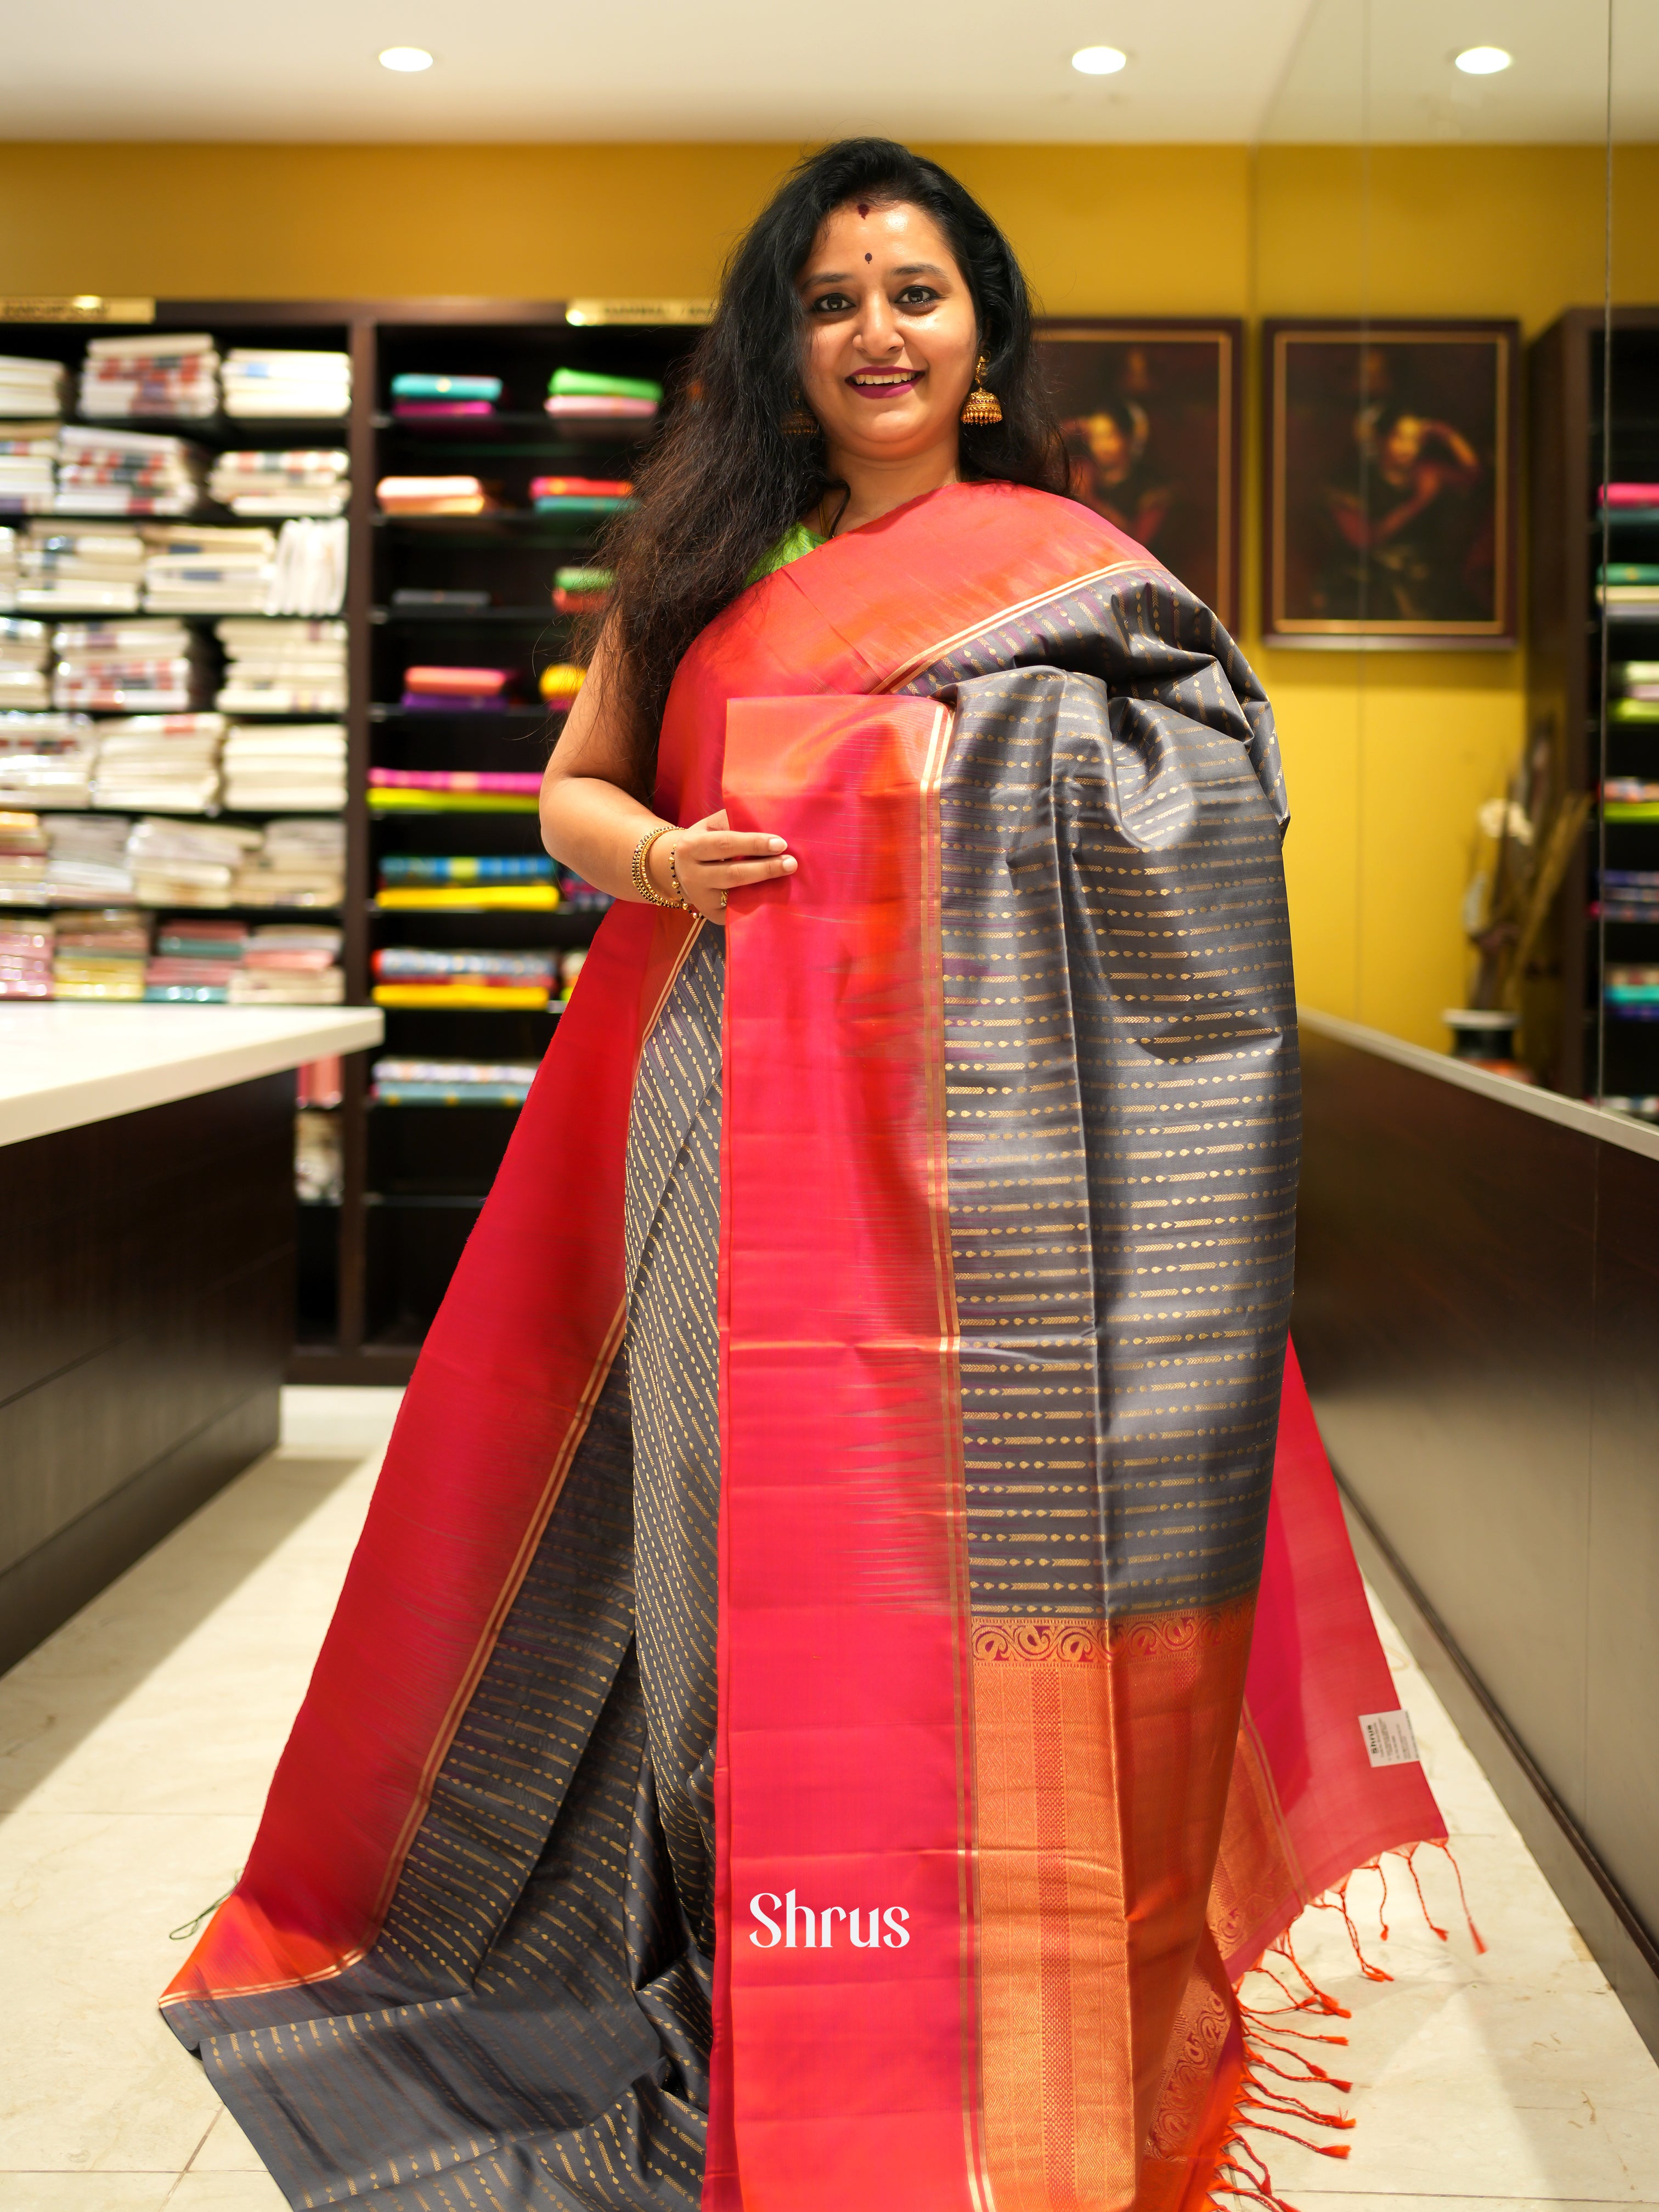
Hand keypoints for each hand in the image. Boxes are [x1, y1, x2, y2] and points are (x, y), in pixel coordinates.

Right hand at [648, 808, 796, 923]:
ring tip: (787, 877)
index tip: (780, 843)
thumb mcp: (711, 826)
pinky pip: (738, 911)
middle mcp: (692, 876)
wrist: (679, 870)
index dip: (754, 844)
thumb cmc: (705, 842)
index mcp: (691, 847)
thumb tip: (768, 817)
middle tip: (791, 863)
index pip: (726, 844)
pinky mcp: (712, 915)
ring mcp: (702, 899)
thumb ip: (732, 820)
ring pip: (736, 896)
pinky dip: (758, 904)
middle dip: (765, 868)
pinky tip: (775, 896)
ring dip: (765, 887)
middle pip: (733, 874)